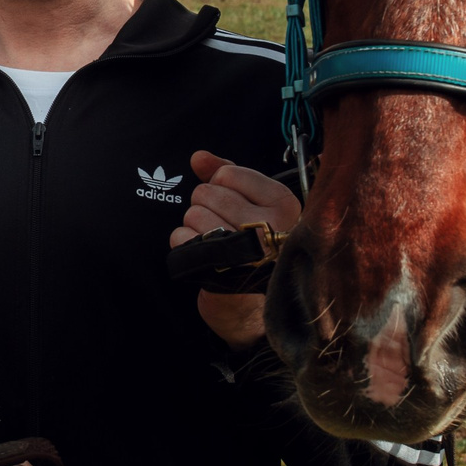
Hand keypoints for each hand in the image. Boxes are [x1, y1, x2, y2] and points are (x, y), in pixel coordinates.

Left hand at [173, 149, 302, 349]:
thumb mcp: (253, 203)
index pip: (227, 174)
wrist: (255, 308)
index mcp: (283, 203)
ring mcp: (246, 250)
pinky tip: (202, 255)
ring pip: (193, 214)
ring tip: (214, 242)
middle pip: (207, 193)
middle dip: (204, 206)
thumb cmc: (255, 246)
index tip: (234, 205)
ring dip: (195, 227)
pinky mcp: (221, 271)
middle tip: (221, 226)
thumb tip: (198, 157)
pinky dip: (184, 245)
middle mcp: (270, 226)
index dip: (220, 186)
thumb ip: (226, 173)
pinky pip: (182, 238)